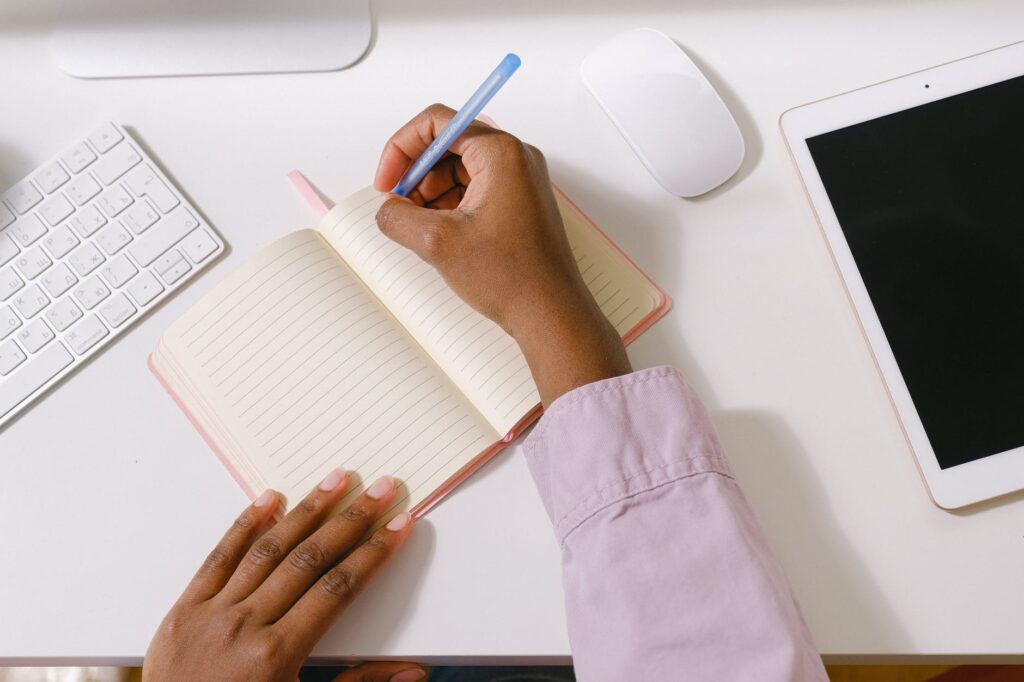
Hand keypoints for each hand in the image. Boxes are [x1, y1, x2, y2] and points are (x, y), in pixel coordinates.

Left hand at [143, 471, 423, 681]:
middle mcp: (245, 626)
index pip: (339, 589)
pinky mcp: (184, 610)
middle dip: (352, 520)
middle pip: (310, 559)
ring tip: (335, 480)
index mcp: (277, 656)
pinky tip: (269, 500)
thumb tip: (412, 673)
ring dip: (307, 510)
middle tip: (381, 490)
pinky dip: (244, 525)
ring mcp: (212, 614)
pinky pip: (218, 558)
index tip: (398, 525)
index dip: (374, 553)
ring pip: (268, 548)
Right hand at [374, 104, 630, 405]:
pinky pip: (473, 190)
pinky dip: (449, 206)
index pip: (437, 123)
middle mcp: (515, 159)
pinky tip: (438, 234)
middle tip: (398, 206)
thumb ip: (398, 217)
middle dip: (415, 174)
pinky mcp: (518, 204)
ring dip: (430, 193)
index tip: (387, 181)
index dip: (402, 149)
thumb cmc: (515, 278)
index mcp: (501, 153)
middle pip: (447, 145)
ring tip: (418, 226)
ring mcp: (519, 182)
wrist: (551, 314)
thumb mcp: (438, 243)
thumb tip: (387, 210)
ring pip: (458, 170)